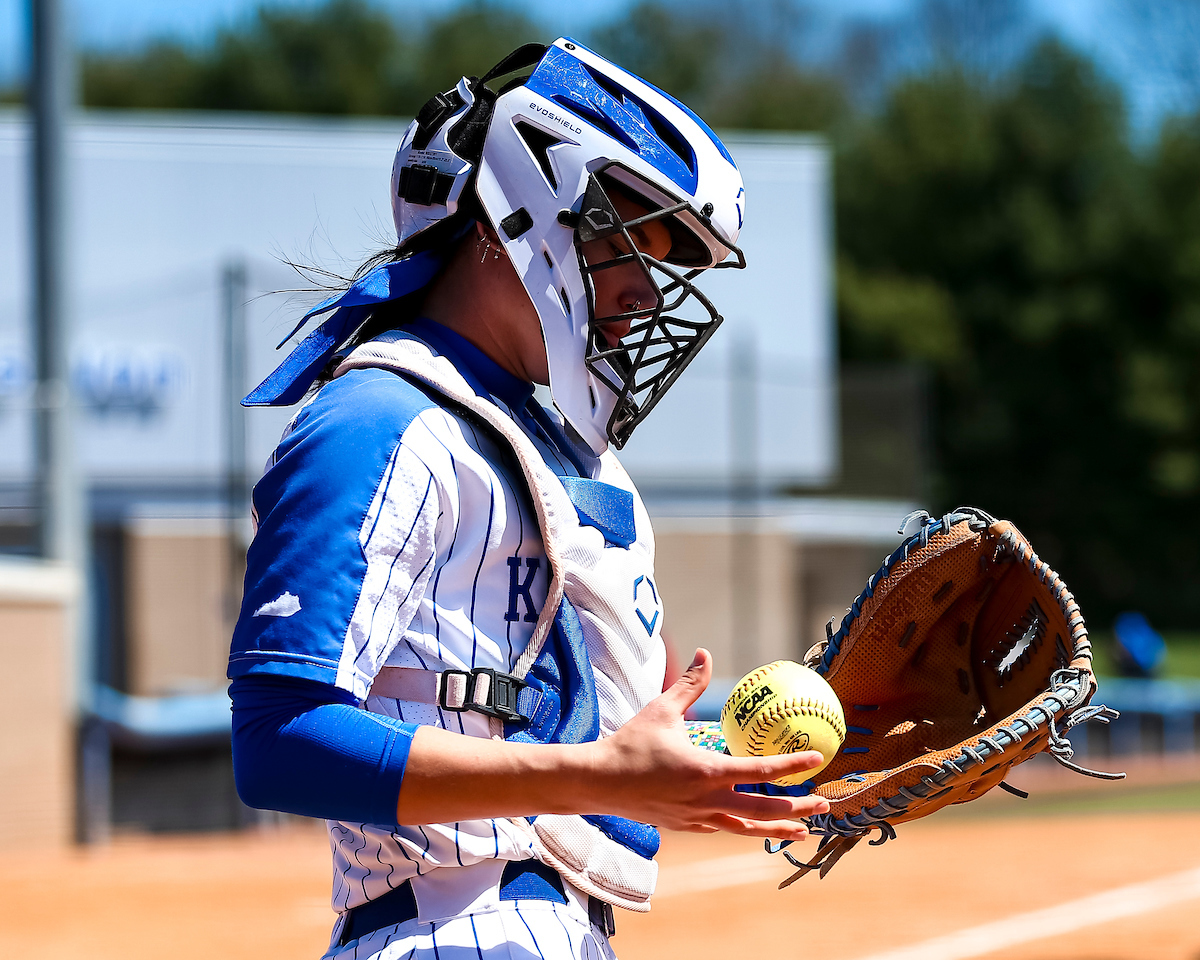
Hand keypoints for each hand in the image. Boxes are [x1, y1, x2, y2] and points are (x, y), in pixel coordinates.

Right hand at [584, 649, 829, 840]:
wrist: (599, 783)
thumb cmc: (630, 744)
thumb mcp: (661, 710)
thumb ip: (688, 684)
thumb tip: (704, 654)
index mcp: (707, 771)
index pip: (760, 771)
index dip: (792, 765)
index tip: (817, 759)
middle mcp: (707, 800)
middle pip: (763, 809)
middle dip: (797, 808)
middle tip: (823, 804)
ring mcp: (697, 818)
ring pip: (746, 827)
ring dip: (777, 829)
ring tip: (802, 832)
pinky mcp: (685, 826)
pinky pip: (721, 828)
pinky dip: (742, 827)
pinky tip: (750, 825)